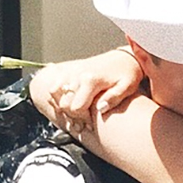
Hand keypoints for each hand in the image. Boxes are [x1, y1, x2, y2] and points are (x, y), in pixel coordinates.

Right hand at [29, 49, 143, 132]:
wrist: (124, 58)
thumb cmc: (127, 73)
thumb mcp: (126, 87)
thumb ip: (113, 98)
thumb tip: (100, 109)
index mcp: (91, 80)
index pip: (77, 108)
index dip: (83, 119)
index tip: (91, 124)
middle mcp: (78, 74)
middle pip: (64, 103)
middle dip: (73, 116)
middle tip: (84, 123)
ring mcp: (72, 71)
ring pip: (55, 93)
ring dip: (63, 107)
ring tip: (76, 114)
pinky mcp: (69, 70)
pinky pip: (55, 85)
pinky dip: (57, 96)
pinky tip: (67, 103)